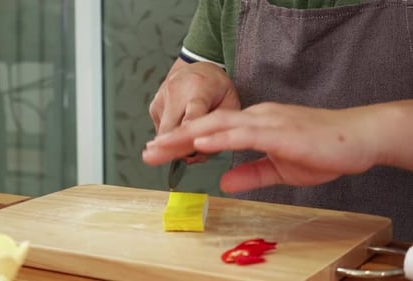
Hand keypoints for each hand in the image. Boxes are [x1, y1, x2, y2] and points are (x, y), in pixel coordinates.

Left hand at [144, 102, 385, 192]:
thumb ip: (249, 173)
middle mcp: (255, 118)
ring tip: (160, 145)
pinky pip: (244, 133)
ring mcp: (266, 121)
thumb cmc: (321, 149)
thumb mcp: (278, 168)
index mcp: (253, 125)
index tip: (160, 150)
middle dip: (174, 138)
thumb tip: (223, 182)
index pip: (210, 131)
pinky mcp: (279, 131)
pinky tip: (199, 141)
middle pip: (206, 125)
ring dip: (187, 136)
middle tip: (147, 150)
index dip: (183, 140)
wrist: (358, 138)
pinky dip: (219, 137)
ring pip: (218, 125)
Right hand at [148, 59, 239, 163]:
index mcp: (199, 89)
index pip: (193, 116)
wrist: (198, 67)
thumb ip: (218, 129)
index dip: (188, 134)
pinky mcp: (154, 106)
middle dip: (170, 149)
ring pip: (164, 134)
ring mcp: (162, 98)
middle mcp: (176, 91)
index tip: (183, 151)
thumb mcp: (230, 104)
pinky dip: (172, 136)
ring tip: (193, 138)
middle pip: (171, 129)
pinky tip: (183, 127)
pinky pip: (161, 130)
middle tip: (177, 159)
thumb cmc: (217, 88)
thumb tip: (197, 155)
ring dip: (176, 144)